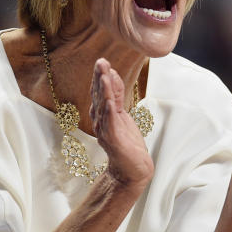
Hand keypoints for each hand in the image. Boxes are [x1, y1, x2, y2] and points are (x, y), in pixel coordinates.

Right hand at [89, 58, 153, 186]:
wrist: (132, 169)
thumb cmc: (127, 142)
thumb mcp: (123, 114)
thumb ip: (116, 96)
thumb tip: (113, 75)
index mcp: (102, 115)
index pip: (100, 92)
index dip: (101, 77)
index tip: (102, 62)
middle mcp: (100, 121)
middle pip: (99, 96)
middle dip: (100, 79)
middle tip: (100, 62)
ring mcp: (106, 130)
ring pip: (103, 107)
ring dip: (104, 91)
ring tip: (105, 76)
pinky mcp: (113, 140)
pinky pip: (110, 123)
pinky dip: (109, 112)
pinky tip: (109, 101)